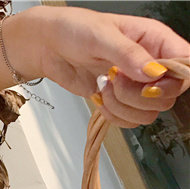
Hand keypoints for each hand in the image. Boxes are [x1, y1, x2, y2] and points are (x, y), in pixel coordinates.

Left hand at [32, 5, 189, 127]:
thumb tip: (152, 72)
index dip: (173, 80)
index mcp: (154, 40)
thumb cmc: (75, 31)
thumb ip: (128, 54)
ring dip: (123, 107)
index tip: (149, 84)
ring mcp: (134, 85)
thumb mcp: (102, 37)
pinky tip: (101, 98)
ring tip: (105, 86)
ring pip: (149, 112)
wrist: (50, 47)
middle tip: (115, 80)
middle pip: (168, 95)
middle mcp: (149, 63)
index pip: (185, 65)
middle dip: (139, 96)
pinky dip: (114, 116)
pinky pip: (129, 120)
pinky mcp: (119, 100)